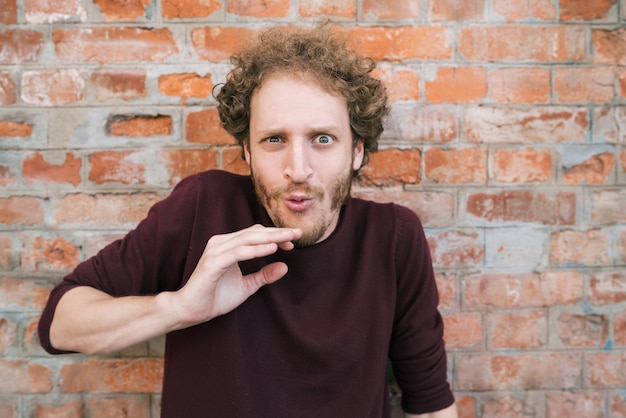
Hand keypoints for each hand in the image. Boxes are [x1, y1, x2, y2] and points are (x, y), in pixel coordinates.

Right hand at [169, 224, 301, 326]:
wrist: (190, 310)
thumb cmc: (215, 297)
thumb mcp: (246, 286)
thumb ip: (263, 276)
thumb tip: (285, 266)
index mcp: (228, 246)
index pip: (256, 234)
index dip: (276, 235)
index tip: (294, 241)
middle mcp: (222, 243)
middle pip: (254, 232)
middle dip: (278, 232)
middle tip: (298, 233)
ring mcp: (216, 251)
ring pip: (248, 239)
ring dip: (270, 238)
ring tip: (289, 239)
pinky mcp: (213, 263)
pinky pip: (238, 253)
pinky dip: (255, 250)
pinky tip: (271, 249)